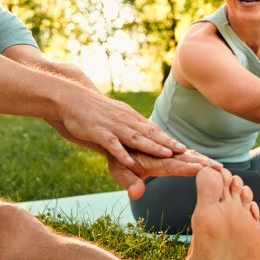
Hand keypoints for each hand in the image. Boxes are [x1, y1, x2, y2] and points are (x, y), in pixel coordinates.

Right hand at [59, 92, 185, 167]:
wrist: (73, 97)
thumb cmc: (95, 110)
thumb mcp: (117, 116)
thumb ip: (131, 127)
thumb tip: (146, 135)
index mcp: (131, 119)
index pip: (154, 131)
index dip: (170, 140)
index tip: (186, 148)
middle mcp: (126, 121)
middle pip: (150, 134)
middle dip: (169, 143)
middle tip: (185, 151)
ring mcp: (113, 126)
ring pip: (135, 138)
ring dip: (152, 146)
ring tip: (168, 154)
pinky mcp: (98, 132)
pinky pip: (111, 144)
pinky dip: (121, 153)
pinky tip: (129, 162)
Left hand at [107, 149, 221, 199]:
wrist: (117, 138)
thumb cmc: (118, 159)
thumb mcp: (119, 171)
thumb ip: (129, 182)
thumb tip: (136, 194)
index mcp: (153, 160)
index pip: (172, 165)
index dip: (187, 167)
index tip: (203, 169)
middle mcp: (162, 153)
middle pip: (185, 159)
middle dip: (202, 164)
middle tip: (220, 169)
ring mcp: (166, 149)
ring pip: (188, 155)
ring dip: (203, 160)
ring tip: (219, 167)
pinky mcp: (168, 147)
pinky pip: (185, 152)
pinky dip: (197, 157)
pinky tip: (209, 163)